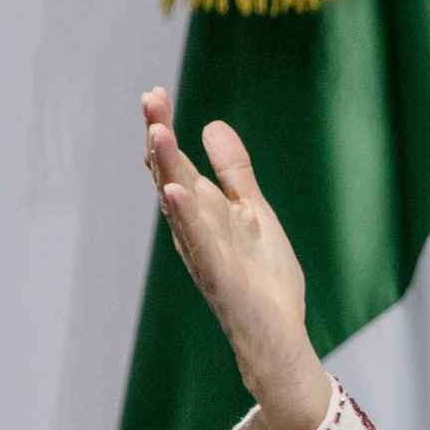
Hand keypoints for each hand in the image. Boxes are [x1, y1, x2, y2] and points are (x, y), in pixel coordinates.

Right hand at [143, 87, 333, 429]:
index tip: (155, 92)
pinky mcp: (221, 277)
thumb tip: (212, 124)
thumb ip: (235, 173)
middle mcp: (196, 230)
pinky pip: (201, 243)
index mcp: (205, 213)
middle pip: (170, 177)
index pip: (178, 164)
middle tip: (149, 98)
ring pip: (179, 205)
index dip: (165, 129)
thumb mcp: (255, 213)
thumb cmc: (264, 281)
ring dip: (167, 169)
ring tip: (158, 133)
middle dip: (159, 139)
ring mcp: (205, 253)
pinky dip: (187, 217)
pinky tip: (177, 191)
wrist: (280, 338)